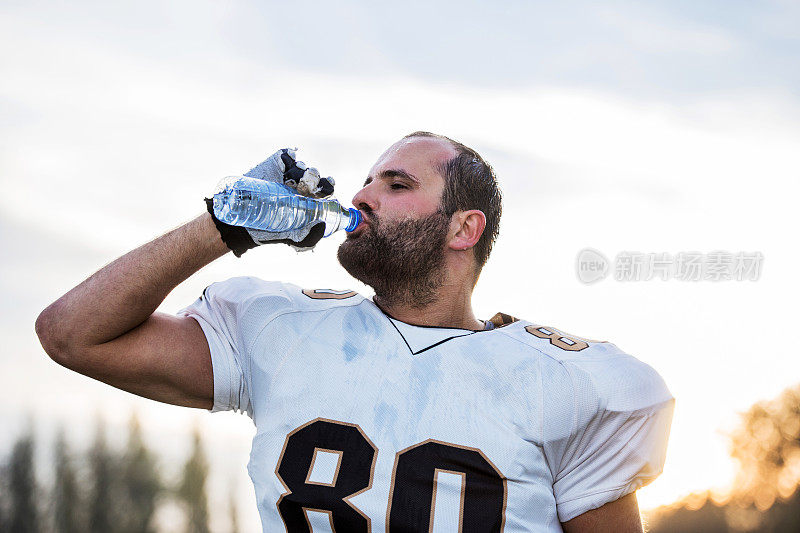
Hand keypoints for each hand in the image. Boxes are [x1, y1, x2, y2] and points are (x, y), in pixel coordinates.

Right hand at [206, 148, 335, 255]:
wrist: (246, 223)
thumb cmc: (274, 232)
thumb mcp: (295, 238)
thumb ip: (310, 237)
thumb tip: (321, 225)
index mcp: (312, 199)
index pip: (326, 189)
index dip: (328, 186)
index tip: (327, 187)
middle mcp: (303, 185)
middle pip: (315, 176)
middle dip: (314, 177)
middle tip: (308, 184)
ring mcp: (289, 174)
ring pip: (302, 166)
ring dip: (302, 169)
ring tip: (295, 177)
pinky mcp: (275, 165)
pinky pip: (286, 156)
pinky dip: (290, 156)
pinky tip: (289, 161)